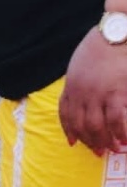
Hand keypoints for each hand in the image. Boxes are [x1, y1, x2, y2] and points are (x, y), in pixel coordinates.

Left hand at [59, 31, 126, 153]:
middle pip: (80, 124)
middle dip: (89, 141)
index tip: (73, 142)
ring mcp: (99, 94)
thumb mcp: (79, 65)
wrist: (116, 34)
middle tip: (98, 151)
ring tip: (114, 149)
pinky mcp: (117, 93)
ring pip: (97, 126)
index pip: (65, 114)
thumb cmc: (100, 47)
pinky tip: (126, 140)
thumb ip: (79, 82)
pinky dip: (122, 133)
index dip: (69, 130)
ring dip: (105, 141)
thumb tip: (81, 97)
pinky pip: (117, 120)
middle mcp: (81, 93)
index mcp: (71, 85)